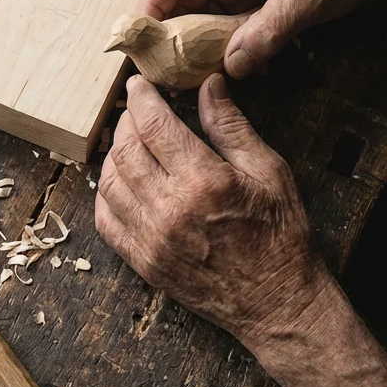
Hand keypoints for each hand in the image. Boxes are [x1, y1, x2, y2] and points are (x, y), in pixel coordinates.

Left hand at [95, 73, 326, 340]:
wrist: (278, 303)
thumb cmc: (281, 235)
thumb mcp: (269, 171)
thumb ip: (231, 126)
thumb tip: (210, 85)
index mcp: (203, 181)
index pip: (154, 125)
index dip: (142, 97)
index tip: (139, 83)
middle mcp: (169, 209)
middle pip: (125, 149)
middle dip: (126, 121)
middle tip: (136, 110)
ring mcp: (151, 239)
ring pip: (109, 182)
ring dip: (113, 153)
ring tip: (128, 141)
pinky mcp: (143, 262)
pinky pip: (106, 220)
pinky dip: (105, 193)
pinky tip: (119, 180)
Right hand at [138, 0, 385, 76]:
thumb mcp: (300, 2)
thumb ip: (263, 35)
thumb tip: (231, 67)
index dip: (150, 4)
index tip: (140, 38)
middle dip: (171, 31)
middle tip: (163, 67)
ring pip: (201, 12)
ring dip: (200, 43)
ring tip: (196, 74)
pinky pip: (226, 21)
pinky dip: (227, 44)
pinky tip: (239, 67)